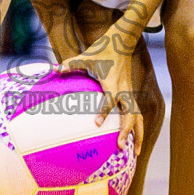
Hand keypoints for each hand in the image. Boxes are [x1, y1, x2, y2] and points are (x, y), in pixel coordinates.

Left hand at [60, 34, 141, 154]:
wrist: (123, 41)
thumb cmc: (103, 49)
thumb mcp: (87, 56)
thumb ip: (72, 64)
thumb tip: (55, 68)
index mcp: (113, 83)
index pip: (110, 100)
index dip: (104, 111)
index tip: (97, 124)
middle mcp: (124, 91)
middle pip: (130, 115)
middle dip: (127, 132)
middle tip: (120, 147)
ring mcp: (129, 94)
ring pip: (137, 118)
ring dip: (138, 135)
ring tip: (135, 153)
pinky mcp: (130, 95)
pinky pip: (135, 115)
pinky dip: (136, 128)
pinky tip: (134, 141)